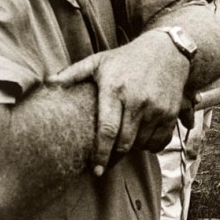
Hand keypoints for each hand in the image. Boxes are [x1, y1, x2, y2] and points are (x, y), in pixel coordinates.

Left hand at [48, 33, 189, 175]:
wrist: (167, 49)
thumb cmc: (127, 58)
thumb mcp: (99, 61)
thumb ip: (74, 74)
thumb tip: (49, 83)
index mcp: (115, 90)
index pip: (107, 130)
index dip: (101, 154)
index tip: (96, 170)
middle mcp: (137, 101)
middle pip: (125, 143)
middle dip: (115, 157)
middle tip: (107, 163)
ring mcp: (156, 108)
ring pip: (143, 144)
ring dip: (133, 149)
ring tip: (125, 143)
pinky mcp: (171, 112)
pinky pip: (161, 140)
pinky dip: (151, 146)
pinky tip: (143, 140)